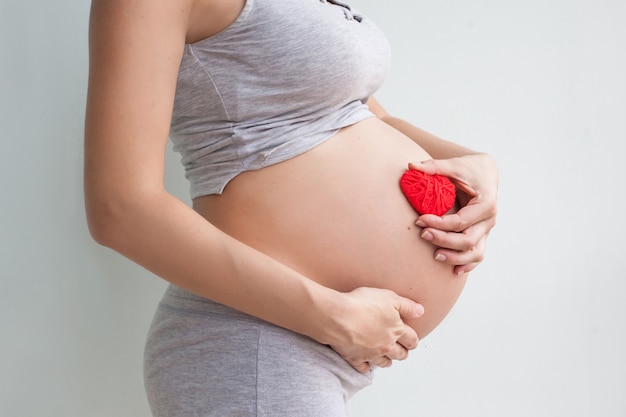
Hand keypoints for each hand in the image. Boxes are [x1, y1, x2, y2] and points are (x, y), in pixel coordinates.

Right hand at [328, 287, 423, 372]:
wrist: (338, 317)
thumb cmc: (362, 305)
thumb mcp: (389, 297)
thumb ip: (407, 305)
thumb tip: (421, 311)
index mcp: (396, 331)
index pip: (412, 340)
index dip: (413, 340)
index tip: (412, 339)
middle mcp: (386, 346)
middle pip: (400, 354)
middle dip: (402, 352)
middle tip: (401, 349)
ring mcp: (370, 354)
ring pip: (384, 363)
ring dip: (387, 360)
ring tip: (386, 357)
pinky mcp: (355, 358)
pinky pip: (363, 368)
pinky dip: (365, 367)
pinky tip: (365, 364)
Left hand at [409, 153, 497, 274]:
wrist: (484, 172)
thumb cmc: (469, 168)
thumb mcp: (454, 165)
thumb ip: (434, 166)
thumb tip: (411, 166)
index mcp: (486, 204)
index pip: (461, 222)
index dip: (439, 224)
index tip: (419, 221)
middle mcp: (490, 220)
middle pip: (467, 240)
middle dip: (443, 240)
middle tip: (422, 234)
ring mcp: (487, 230)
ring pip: (475, 252)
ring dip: (455, 257)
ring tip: (436, 256)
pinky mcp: (482, 235)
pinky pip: (477, 254)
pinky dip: (467, 264)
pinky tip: (454, 270)